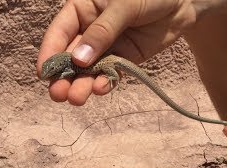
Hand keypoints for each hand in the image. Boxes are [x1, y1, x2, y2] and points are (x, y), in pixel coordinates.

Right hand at [37, 0, 195, 105]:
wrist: (182, 2)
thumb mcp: (123, 5)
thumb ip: (102, 31)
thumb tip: (79, 60)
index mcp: (83, 9)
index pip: (60, 32)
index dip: (50, 53)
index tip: (44, 74)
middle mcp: (91, 30)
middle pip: (72, 55)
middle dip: (64, 76)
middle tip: (59, 95)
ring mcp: (108, 47)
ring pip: (90, 69)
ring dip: (82, 84)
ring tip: (77, 98)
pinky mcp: (124, 59)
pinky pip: (111, 73)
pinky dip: (106, 82)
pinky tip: (101, 89)